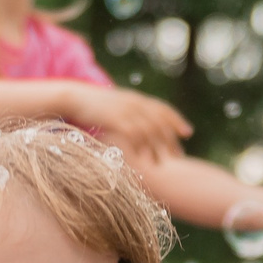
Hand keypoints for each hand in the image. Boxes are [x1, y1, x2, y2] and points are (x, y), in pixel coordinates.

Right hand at [64, 85, 192, 167]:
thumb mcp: (114, 106)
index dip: (177, 120)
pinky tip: (143, 157)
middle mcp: (134, 103)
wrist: (74, 98)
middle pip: (160, 122)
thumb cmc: (92, 105)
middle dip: (171, 140)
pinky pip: (133, 134)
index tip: (188, 133)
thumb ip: (128, 112)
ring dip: (156, 148)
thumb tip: (136, 126)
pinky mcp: (115, 119)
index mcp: (136, 99)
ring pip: (149, 130)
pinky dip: (140, 146)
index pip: (162, 109)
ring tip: (160, 164)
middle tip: (178, 156)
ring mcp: (125, 111)